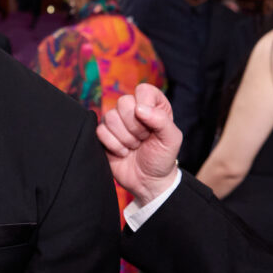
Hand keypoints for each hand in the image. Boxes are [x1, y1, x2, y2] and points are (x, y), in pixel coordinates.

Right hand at [97, 83, 182, 206]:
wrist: (148, 182)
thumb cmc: (162, 158)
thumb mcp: (172, 139)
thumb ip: (161, 119)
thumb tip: (138, 108)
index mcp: (153, 105)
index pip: (143, 90)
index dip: (145, 107)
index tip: (152, 125)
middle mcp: (133, 109)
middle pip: (123, 102)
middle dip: (135, 127)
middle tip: (143, 139)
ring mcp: (117, 122)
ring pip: (110, 117)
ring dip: (125, 138)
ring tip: (134, 146)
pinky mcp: (104, 135)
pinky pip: (100, 131)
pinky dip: (114, 146)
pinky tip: (124, 151)